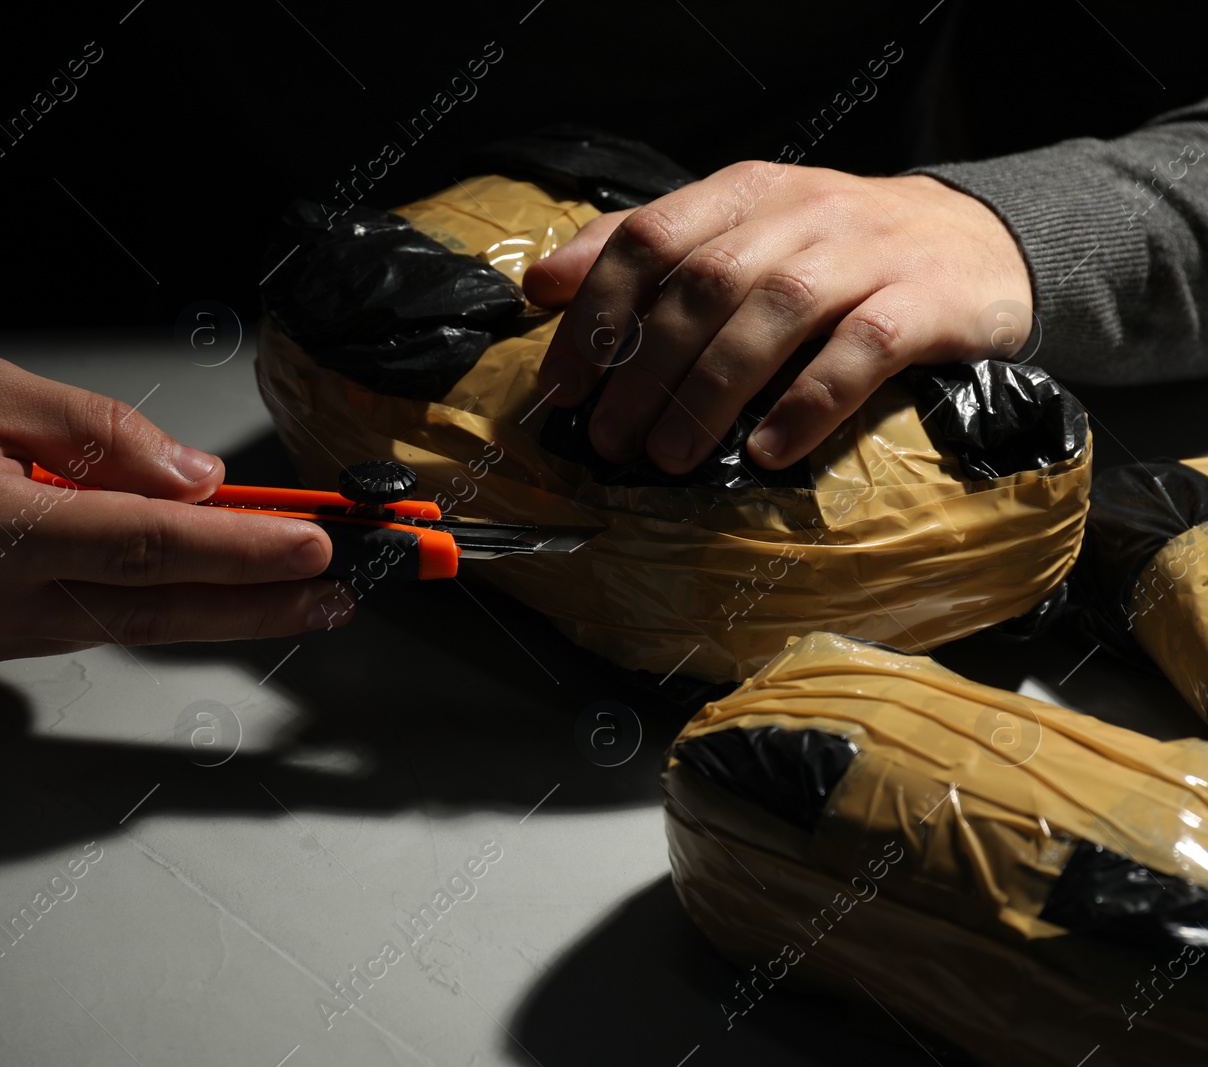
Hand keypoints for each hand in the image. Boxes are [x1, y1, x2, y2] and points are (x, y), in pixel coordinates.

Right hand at [0, 340, 349, 687]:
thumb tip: (194, 483)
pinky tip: (136, 572)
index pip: (145, 548)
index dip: (241, 553)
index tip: (316, 549)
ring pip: (103, 626)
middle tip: (334, 597)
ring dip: (189, 602)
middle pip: (145, 614)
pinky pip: (50, 632)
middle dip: (252, 607)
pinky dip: (102, 601)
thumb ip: (98, 438)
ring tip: (273, 578)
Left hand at [525, 163, 1033, 471]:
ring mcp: (867, 253)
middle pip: (703, 284)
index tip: (563, 385)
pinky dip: (807, 403)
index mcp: (745, 194)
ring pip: (774, 313)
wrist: (983, 243)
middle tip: (610, 440)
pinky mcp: (927, 302)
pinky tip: (767, 452)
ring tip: (670, 457)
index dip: (597, 312)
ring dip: (709, 392)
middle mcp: (802, 212)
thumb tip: (543, 285)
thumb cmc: (839, 254)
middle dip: (644, 368)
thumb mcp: (744, 232)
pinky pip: (861, 352)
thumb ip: (649, 252)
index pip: (649, 237)